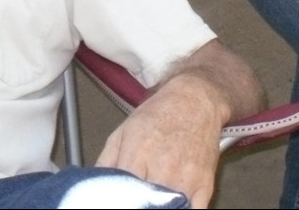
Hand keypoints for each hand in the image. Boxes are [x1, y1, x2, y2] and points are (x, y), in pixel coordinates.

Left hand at [96, 75, 225, 207]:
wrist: (195, 99)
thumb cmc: (158, 115)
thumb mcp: (123, 131)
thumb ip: (106, 163)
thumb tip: (93, 188)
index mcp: (137, 155)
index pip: (121, 195)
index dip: (118, 201)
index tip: (119, 200)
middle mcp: (162, 169)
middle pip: (145, 205)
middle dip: (139, 205)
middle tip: (136, 202)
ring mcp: (185, 179)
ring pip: (169, 209)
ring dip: (161, 208)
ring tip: (155, 202)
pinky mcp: (205, 184)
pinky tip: (176, 207)